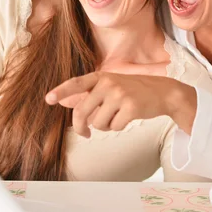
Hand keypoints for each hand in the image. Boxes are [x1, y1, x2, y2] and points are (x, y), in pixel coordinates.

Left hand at [45, 72, 196, 136]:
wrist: (163, 92)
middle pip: (82, 112)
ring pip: (98, 123)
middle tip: (85, 133)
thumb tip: (72, 108)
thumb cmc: (134, 91)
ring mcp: (120, 95)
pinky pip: (114, 127)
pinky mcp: (131, 107)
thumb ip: (93, 95)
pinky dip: (118, 127)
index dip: (61, 92)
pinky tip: (128, 118)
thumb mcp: (112, 86)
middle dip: (81, 127)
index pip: (76, 83)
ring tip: (116, 117)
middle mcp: (108, 83)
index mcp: (101, 77)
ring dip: (105, 126)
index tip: (48, 99)